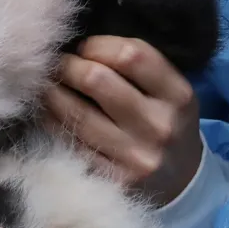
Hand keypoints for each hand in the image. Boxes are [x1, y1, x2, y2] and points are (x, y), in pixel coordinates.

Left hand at [44, 35, 201, 206]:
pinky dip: (51, 121)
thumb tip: (81, 44)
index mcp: (177, 96)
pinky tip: (46, 111)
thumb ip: (137, 67)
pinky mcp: (112, 180)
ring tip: (46, 84)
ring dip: (51, 93)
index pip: (131, 54)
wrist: (182, 182)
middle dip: (67, 66)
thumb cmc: (165, 123)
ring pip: (75, 113)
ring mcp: (135, 157)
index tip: (84, 48)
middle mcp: (159, 126)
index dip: (97, 45)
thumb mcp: (169, 92)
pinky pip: (69, 142)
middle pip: (96, 80)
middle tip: (57, 65)